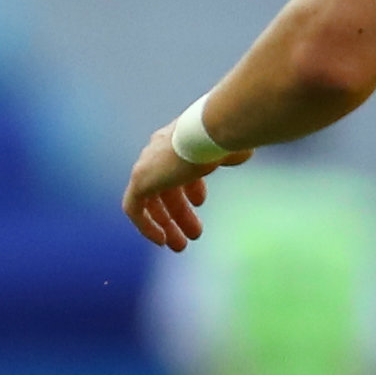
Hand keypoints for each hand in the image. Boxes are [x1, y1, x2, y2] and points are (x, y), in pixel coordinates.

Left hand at [122, 122, 243, 249]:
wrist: (210, 129)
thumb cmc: (227, 135)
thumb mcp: (231, 143)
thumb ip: (231, 151)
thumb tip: (241, 154)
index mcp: (178, 140)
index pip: (178, 166)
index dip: (190, 186)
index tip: (200, 203)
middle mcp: (158, 151)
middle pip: (165, 188)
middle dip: (178, 212)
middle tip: (192, 234)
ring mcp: (147, 166)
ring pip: (151, 201)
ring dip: (166, 224)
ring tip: (181, 245)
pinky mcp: (139, 181)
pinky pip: (134, 209)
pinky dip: (146, 225)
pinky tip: (161, 240)